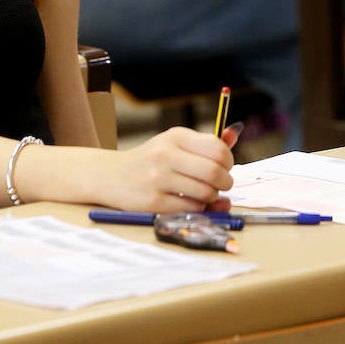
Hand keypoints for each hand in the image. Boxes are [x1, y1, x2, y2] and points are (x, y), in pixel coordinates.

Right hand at [103, 126, 236, 212]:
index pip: (218, 149)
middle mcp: (166, 154)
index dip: (229, 162)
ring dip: (211, 198)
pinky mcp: (153, 201)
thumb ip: (205, 142)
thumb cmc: (150, 160)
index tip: (224, 168)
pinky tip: (188, 201)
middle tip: (221, 185)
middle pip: (215, 173)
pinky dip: (197, 208)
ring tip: (203, 194)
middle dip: (225, 183)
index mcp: (176, 136)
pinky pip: (191, 209)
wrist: (110, 176)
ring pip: (206, 193)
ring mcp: (158, 178)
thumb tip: (234, 134)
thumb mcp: (174, 144)